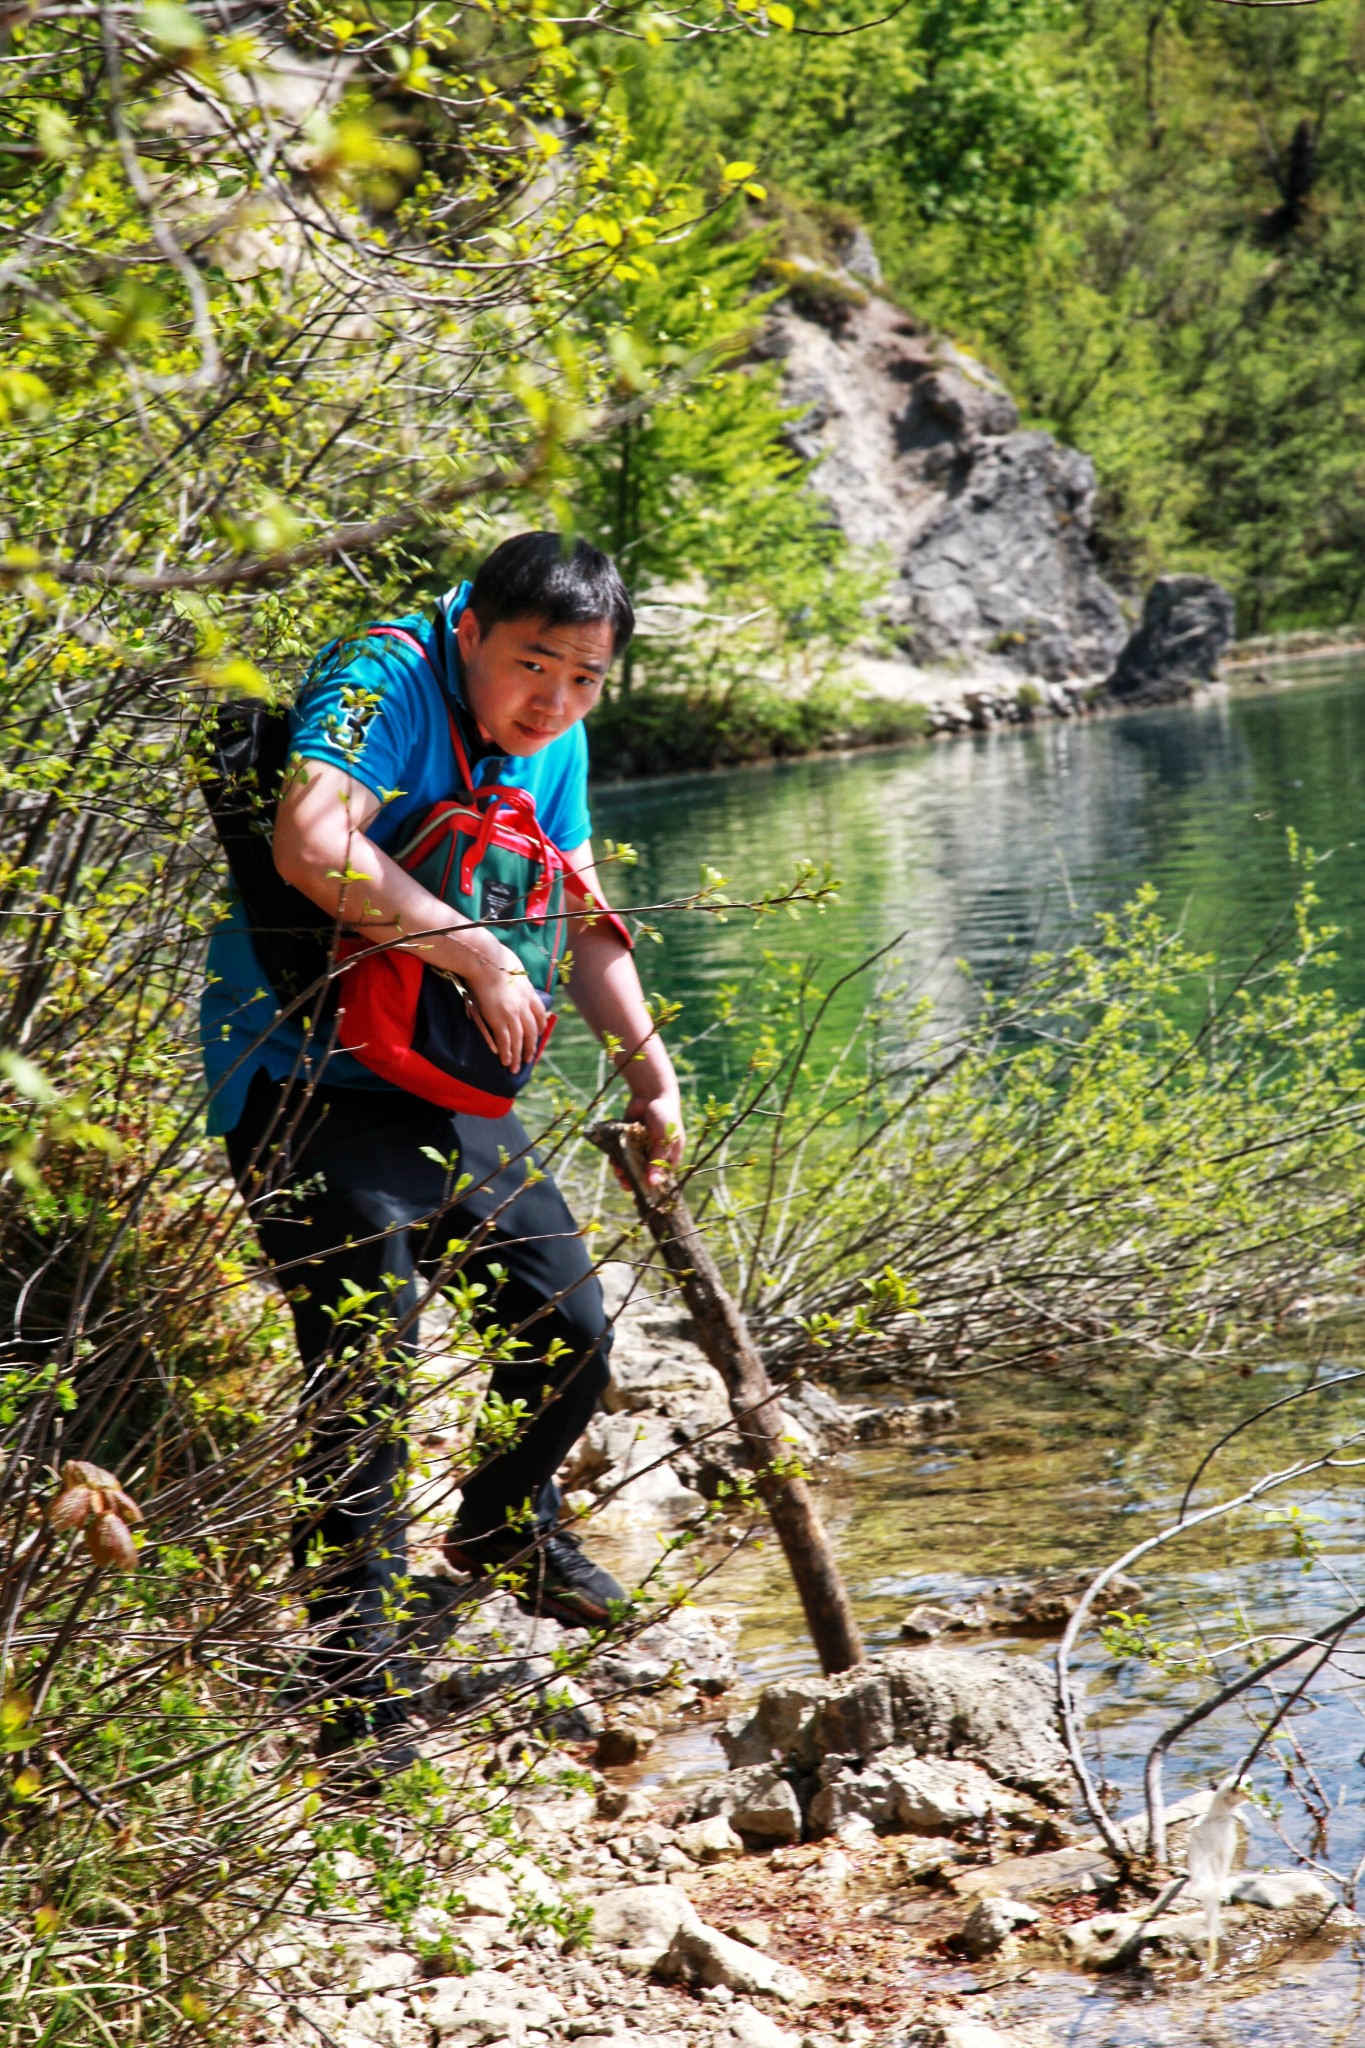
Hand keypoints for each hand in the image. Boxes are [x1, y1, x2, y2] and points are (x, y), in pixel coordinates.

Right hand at [447, 934, 546, 1069]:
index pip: (540, 1013)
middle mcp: (524, 1006)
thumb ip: (517, 975)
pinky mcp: (499, 1020)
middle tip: (529, 1058)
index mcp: (529, 992)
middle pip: (532, 1031)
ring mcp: (512, 1014)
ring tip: (516, 1067)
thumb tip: (515, 972)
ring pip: (519, 1040)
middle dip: (530, 1046)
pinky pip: (505, 1041)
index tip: (539, 1034)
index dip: (540, 1026)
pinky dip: (506, 1053)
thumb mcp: (515, 966)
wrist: (485, 961)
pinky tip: (505, 1061)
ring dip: (518, 1056)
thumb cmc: (495, 958)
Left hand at [624, 1083, 684, 1188]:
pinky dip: (618, 1159)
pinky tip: (614, 1164)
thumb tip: (652, 1183)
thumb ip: (657, 1159)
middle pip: (645, 1173)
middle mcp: (655, 1153)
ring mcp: (641, 1147)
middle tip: (627, 1188)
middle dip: (636, 1181)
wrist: (651, 1092)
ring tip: (619, 1176)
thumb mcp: (663, 1139)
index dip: (654, 1189)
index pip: (663, 1177)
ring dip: (625, 1172)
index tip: (645, 1199)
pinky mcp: (629, 1140)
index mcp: (669, 1155)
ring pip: (632, 1164)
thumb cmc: (665, 1115)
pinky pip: (622, 1153)